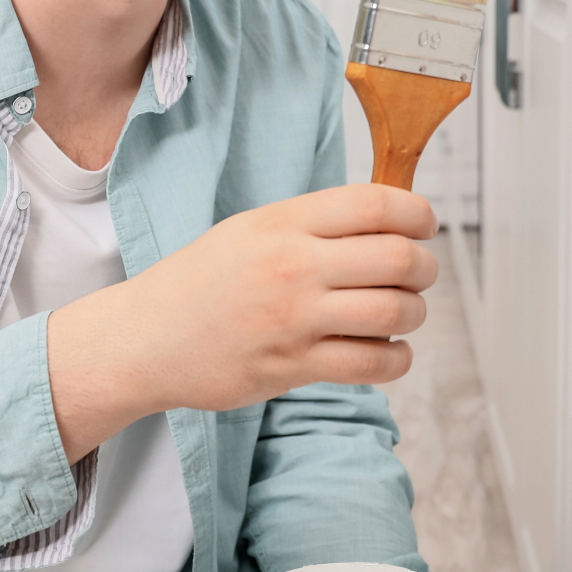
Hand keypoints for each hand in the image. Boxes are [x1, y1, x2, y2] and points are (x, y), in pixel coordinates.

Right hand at [47, 183, 437, 458]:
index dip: (418, 213)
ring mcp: (294, 319)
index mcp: (283, 222)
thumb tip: (387, 220)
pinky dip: (396, 358)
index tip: (425, 225)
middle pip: (399, 258)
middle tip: (419, 274)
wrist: (146, 338)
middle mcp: (293, 266)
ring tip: (402, 314)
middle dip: (425, 268)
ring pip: (394, 313)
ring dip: (414, 314)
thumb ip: (314, 224)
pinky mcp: (293, 367)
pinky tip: (386, 351)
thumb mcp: (251, 229)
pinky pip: (372, 363)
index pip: (376, 205)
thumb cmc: (200, 282)